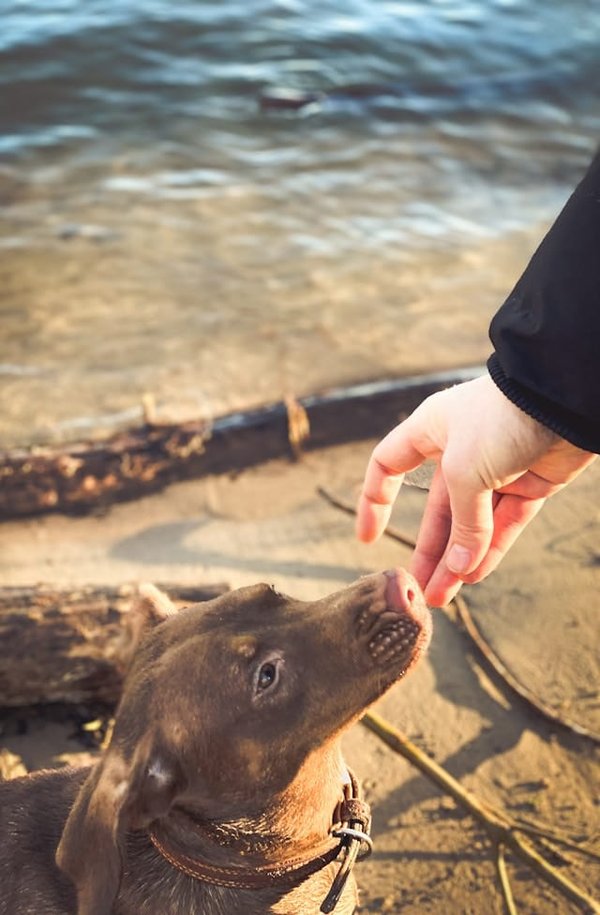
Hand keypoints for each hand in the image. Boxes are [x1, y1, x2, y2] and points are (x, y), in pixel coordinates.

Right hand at [356, 374, 595, 605]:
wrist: (564, 399)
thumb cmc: (501, 419)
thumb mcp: (464, 471)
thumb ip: (462, 524)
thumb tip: (460, 568)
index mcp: (431, 430)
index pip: (389, 465)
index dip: (375, 501)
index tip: (369, 537)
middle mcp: (459, 450)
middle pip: (437, 510)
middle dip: (430, 549)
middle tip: (419, 587)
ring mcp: (497, 469)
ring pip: (472, 523)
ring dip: (458, 560)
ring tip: (443, 596)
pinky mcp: (530, 483)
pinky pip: (503, 524)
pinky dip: (489, 549)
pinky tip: (473, 576)